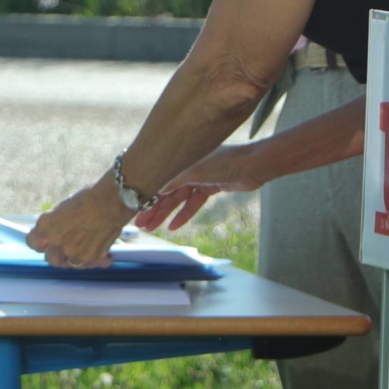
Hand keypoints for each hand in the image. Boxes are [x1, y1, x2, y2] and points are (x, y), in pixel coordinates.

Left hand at [27, 177, 129, 268]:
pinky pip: (89, 264)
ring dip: (77, 257)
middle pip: (50, 258)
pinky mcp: (91, 258)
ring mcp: (74, 252)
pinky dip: (96, 259)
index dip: (39, 242)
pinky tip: (102, 250)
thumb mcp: (63, 208)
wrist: (112, 199)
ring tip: (88, 244)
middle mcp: (57, 241)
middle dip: (58, 254)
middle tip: (68, 245)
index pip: (32, 242)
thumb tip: (52, 235)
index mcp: (46, 225)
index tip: (44, 241)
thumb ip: (54, 225)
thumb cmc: (90, 198)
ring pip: (70, 263)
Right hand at [133, 143, 267, 232]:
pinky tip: (174, 226)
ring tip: (153, 228)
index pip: (159, 181)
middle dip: (153, 209)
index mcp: (182, 160)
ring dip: (166, 214)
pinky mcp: (210, 186)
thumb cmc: (227, 162)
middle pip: (167, 192)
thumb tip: (153, 189)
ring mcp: (200, 177)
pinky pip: (193, 203)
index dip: (147, 196)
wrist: (254, 165)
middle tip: (140, 224)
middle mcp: (188, 167)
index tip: (135, 209)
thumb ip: (175, 180)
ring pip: (178, 199)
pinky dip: (184, 214)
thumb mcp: (196, 171)